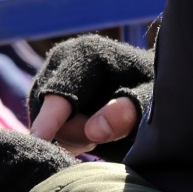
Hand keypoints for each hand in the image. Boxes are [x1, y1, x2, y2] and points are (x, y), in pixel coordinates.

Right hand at [26, 34, 152, 157]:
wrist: (149, 82)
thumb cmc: (153, 90)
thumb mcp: (151, 101)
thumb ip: (128, 112)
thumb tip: (95, 130)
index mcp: (86, 53)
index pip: (60, 90)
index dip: (50, 118)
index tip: (39, 138)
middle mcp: (61, 59)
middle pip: (47, 111)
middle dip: (75, 133)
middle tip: (108, 138)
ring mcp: (50, 74)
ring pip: (43, 121)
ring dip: (72, 137)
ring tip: (103, 132)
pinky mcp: (46, 90)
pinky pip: (44, 124)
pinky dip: (66, 135)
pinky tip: (89, 132)